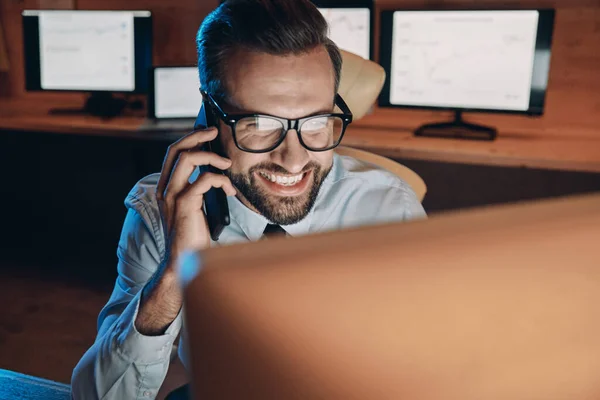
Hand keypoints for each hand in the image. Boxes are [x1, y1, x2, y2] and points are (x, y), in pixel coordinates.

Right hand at [156, 127, 236, 263]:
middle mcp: (164, 189)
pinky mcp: (184, 205)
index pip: (172, 153)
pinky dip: (221, 180)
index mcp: (166, 187)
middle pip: (177, 149)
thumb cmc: (191, 236)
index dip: (189, 138)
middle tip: (215, 132)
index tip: (206, 132)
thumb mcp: (194, 207)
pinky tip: (229, 191)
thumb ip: (197, 190)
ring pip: (188, 159)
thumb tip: (215, 172)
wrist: (182, 261)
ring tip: (227, 164)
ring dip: (211, 157)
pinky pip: (204, 180)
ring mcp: (172, 196)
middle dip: (197, 136)